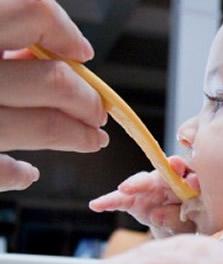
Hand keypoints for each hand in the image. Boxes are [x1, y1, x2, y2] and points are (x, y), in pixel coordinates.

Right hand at [0, 0, 108, 190]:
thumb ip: (3, 36)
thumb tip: (50, 52)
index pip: (31, 15)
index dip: (64, 32)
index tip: (82, 54)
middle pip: (53, 80)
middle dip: (87, 99)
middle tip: (98, 113)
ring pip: (42, 126)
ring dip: (76, 135)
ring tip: (91, 140)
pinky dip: (17, 174)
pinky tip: (28, 173)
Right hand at [89, 156, 199, 237]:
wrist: (173, 231)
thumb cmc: (185, 223)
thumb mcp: (185, 225)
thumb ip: (175, 218)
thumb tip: (156, 214)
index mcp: (185, 183)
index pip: (187, 172)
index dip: (183, 170)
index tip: (182, 170)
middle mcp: (166, 181)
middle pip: (163, 172)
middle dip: (159, 170)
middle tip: (161, 170)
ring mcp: (147, 189)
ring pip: (140, 182)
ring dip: (133, 184)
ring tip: (124, 190)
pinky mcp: (131, 200)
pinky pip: (119, 199)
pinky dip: (108, 201)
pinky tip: (97, 205)